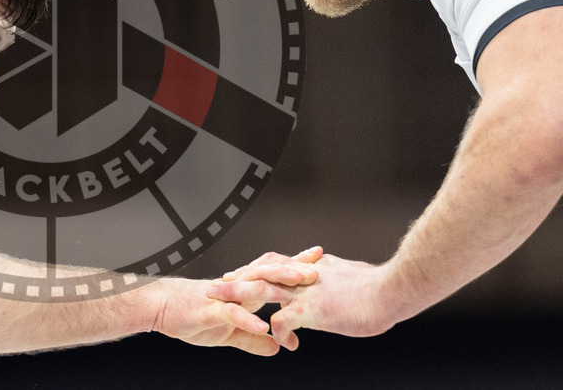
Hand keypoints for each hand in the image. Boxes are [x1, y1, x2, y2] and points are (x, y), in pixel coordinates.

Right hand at [152, 251, 321, 355]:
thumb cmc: (190, 314)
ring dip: (275, 283)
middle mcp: (236, 289)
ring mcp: (224, 298)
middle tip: (317, 267)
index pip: (272, 276)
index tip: (318, 261)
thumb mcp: (228, 333)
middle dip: (293, 270)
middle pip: (268, 274)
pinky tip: (263, 326)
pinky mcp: (210, 310)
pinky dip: (247, 320)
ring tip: (297, 284)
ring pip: (253, 286)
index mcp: (242, 292)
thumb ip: (253, 339)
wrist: (160, 308)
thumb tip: (277, 345)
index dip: (295, 268)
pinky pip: (231, 314)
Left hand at [219, 253, 394, 350]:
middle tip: (215, 285)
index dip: (255, 269)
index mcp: (310, 268)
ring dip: (239, 297)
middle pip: (260, 272)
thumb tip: (324, 273)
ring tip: (221, 305)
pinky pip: (282, 321)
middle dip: (236, 279)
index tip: (238, 274)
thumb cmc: (376, 288)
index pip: (274, 263)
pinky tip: (280, 343)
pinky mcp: (310, 310)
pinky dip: (276, 332)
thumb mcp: (344, 276)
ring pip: (262, 290)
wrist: (390, 292)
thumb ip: (328, 276)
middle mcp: (303, 276)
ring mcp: (304, 292)